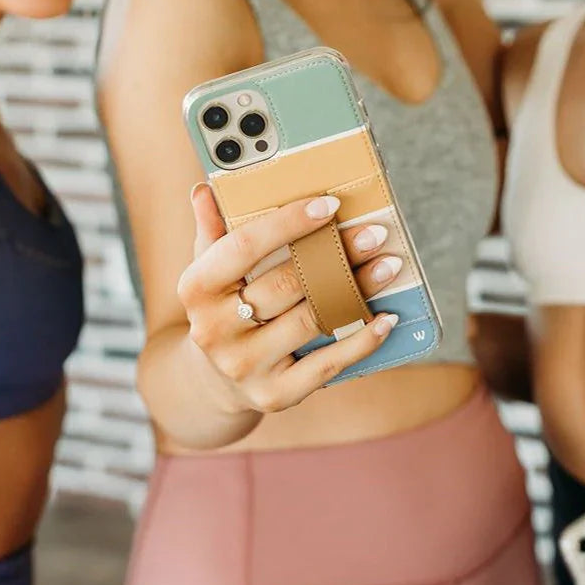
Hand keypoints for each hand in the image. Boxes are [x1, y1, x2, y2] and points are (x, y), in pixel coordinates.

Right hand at [178, 184, 400, 413]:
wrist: (213, 381)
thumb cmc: (222, 308)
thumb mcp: (208, 269)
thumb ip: (212, 230)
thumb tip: (205, 189)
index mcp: (196, 288)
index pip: (244, 245)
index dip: (288, 223)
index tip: (330, 205)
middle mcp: (214, 329)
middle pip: (285, 284)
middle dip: (335, 255)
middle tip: (374, 234)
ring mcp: (244, 365)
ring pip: (311, 320)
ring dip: (357, 292)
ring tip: (388, 267)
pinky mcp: (273, 394)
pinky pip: (326, 364)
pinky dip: (361, 341)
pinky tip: (386, 319)